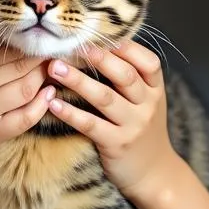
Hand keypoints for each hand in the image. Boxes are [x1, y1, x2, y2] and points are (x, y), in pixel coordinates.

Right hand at [0, 23, 53, 175]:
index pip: (4, 49)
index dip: (26, 43)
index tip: (37, 37)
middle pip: (20, 68)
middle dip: (39, 58)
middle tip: (51, 50)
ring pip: (27, 90)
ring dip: (44, 78)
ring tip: (51, 68)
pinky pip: (26, 119)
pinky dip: (42, 105)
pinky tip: (48, 93)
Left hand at [47, 40, 178, 199]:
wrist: (155, 174)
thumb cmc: (142, 128)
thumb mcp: (147, 101)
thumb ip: (130, 76)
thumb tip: (100, 43)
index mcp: (155, 89)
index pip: (148, 62)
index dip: (126, 47)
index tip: (99, 34)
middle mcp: (148, 104)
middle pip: (125, 75)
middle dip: (98, 58)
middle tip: (73, 44)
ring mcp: (134, 125)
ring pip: (105, 98)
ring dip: (78, 80)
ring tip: (54, 67)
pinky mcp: (117, 144)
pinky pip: (91, 125)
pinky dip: (71, 113)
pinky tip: (53, 103)